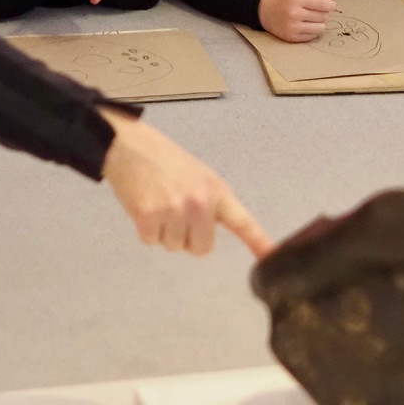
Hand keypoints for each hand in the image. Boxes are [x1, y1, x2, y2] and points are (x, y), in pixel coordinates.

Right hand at [98, 107, 272, 256]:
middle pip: (201, 248)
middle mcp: (200, 202)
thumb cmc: (166, 163)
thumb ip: (211, 205)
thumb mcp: (200, 177)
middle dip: (187, 238)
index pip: (242, 221)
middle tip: (175, 211)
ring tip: (158, 203)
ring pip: (174, 247)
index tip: (272, 257)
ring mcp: (175, 209)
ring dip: (164, 232)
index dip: (258, 241)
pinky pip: (151, 241)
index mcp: (217, 191)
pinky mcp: (149, 216)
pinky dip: (146, 230)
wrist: (132, 147)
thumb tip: (209, 237)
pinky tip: (144, 206)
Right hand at [258, 0, 335, 41]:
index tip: (331, 5)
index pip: (322, 4)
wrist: (265, 11)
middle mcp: (294, 14)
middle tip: (314, 10)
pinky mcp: (292, 38)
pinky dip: (312, 31)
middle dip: (323, 12)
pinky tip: (304, 25)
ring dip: (319, 23)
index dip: (330, 5)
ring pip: (321, 28)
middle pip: (323, 16)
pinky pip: (313, 36)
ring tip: (310, 18)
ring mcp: (293, 27)